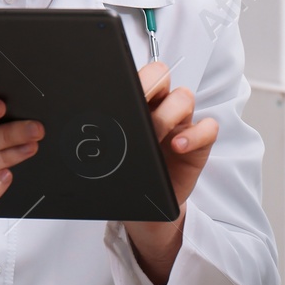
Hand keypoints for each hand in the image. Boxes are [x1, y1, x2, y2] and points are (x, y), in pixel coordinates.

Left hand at [121, 59, 219, 284]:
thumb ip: (101, 135)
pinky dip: (195, 134)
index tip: (120, 88)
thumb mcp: (108, 154)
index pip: (137, 74)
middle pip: (162, 75)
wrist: (145, 210)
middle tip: (137, 106)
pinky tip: (178, 146)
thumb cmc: (125, 176)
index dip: (132, 77)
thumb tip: (75, 122)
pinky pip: (209, 127)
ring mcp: (180, 124)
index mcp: (136, 103)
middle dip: (150, 85)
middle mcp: (159, 107)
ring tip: (153, 137)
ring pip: (184, 97)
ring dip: (168, 114)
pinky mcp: (198, 143)